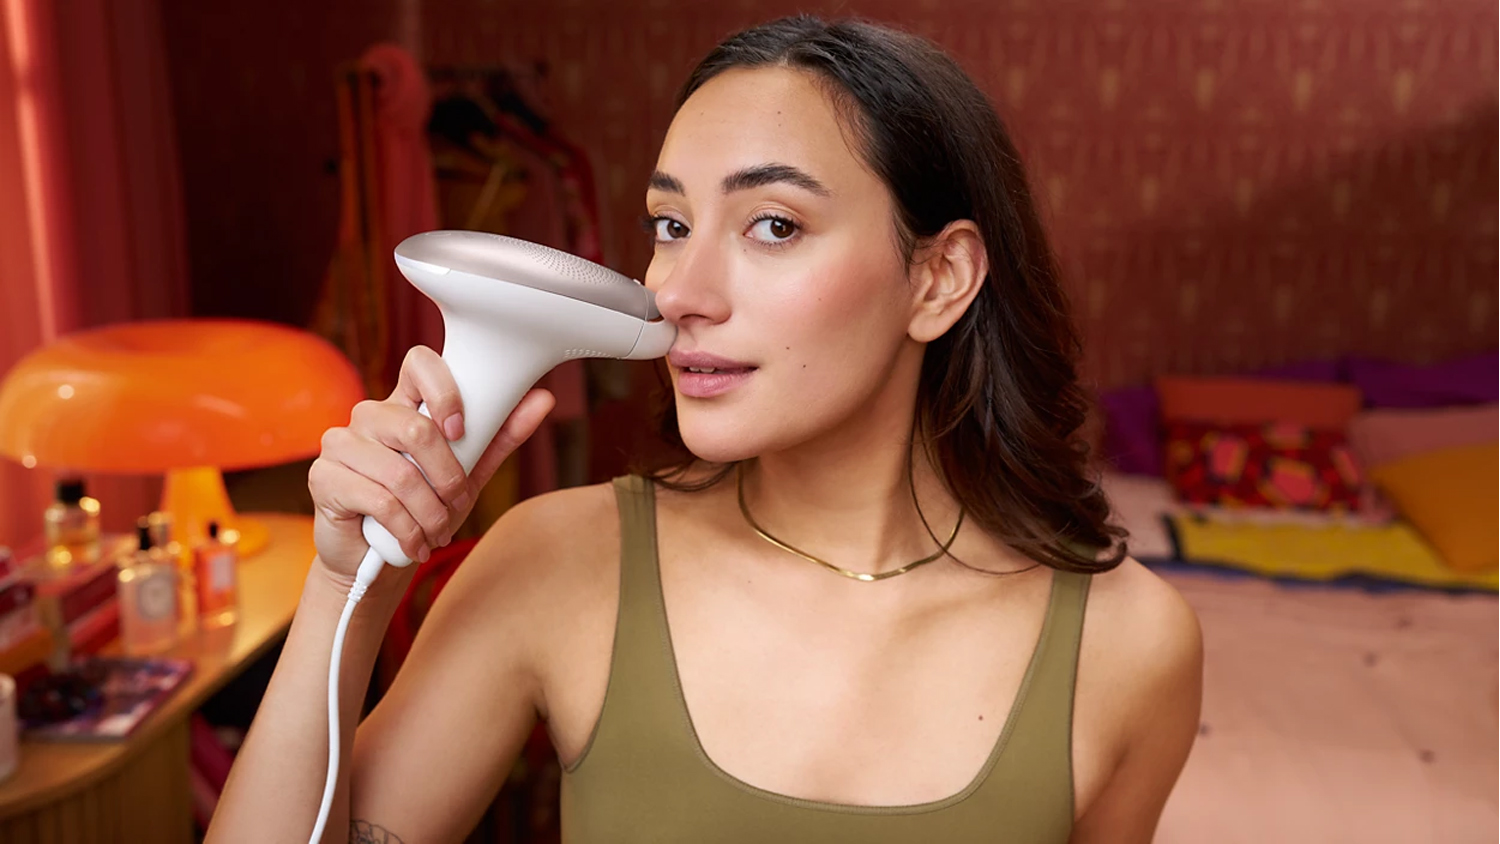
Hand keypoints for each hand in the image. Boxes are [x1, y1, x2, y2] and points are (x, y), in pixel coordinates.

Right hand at [307, 346, 554, 587]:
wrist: (379, 559)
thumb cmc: (424, 506)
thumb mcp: (468, 472)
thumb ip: (499, 436)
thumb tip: (542, 399)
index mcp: (404, 403)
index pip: (420, 363)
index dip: (445, 391)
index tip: (461, 429)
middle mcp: (369, 416)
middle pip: (415, 427)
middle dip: (449, 478)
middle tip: (457, 506)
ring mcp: (341, 443)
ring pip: (400, 473)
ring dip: (430, 514)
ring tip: (437, 533)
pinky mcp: (324, 477)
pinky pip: (378, 500)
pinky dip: (407, 530)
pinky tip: (415, 544)